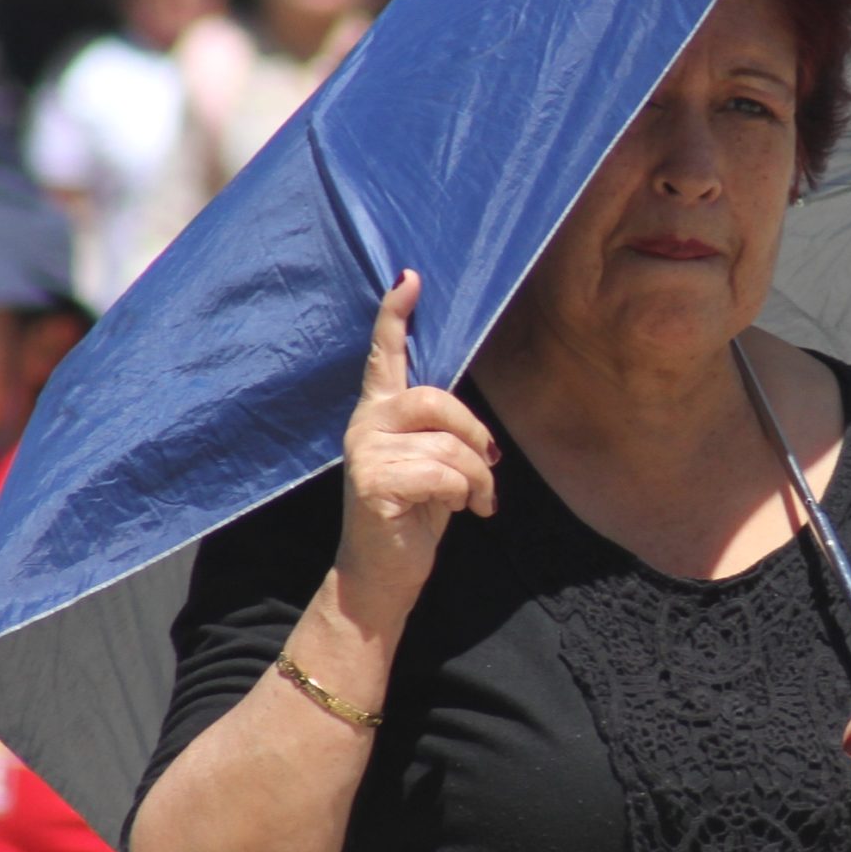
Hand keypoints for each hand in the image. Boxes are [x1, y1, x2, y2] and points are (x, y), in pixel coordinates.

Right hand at [333, 271, 498, 622]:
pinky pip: (443, 476)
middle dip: (474, 437)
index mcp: (381, 410)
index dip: (396, 315)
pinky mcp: (372, 482)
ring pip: (448, 447)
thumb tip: (479, 431)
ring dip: (475, 481)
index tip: (410, 277)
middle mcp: (366, 423)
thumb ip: (442, 432)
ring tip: (473, 502)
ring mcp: (364, 451)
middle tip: (487, 468)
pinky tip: (457, 513)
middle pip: (436, 400)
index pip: (386, 354)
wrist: (385, 573)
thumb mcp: (434, 462)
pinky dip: (464, 497)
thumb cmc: (416, 513)